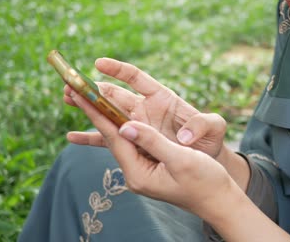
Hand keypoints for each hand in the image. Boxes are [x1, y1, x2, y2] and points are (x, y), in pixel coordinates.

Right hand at [64, 58, 227, 158]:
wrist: (205, 160)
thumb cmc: (210, 139)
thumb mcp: (214, 129)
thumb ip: (204, 125)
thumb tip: (183, 137)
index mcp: (162, 98)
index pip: (137, 78)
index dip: (118, 70)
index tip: (98, 63)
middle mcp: (145, 109)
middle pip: (115, 95)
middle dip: (94, 89)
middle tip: (72, 84)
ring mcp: (137, 125)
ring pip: (107, 114)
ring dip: (87, 107)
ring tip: (66, 98)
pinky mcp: (133, 142)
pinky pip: (109, 139)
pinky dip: (91, 138)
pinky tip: (72, 137)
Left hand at [69, 91, 289, 241]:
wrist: (219, 200)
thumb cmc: (205, 181)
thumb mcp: (181, 160)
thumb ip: (153, 142)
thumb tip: (126, 126)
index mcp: (139, 173)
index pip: (112, 137)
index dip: (96, 112)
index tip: (79, 92)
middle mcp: (135, 172)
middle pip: (109, 136)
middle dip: (91, 111)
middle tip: (70, 89)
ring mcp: (141, 169)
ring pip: (118, 137)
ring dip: (102, 116)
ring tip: (82, 98)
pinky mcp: (149, 165)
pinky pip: (130, 141)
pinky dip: (119, 124)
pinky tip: (110, 117)